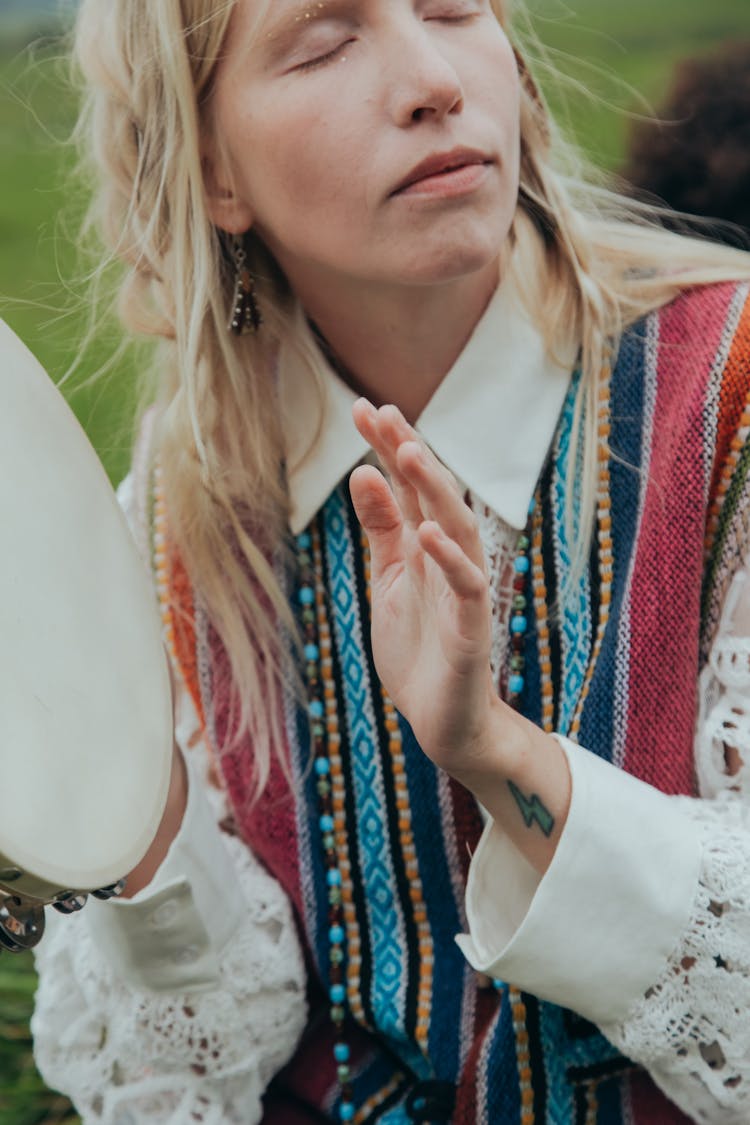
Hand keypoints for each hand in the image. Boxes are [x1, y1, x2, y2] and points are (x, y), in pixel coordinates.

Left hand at [349, 399, 510, 777]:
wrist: (442, 719)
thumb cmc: (417, 648)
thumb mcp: (389, 580)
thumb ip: (382, 530)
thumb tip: (363, 474)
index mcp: (423, 546)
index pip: (407, 487)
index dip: (387, 447)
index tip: (362, 406)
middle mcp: (447, 559)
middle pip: (432, 495)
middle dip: (408, 451)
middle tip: (381, 411)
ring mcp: (462, 591)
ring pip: (455, 528)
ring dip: (433, 491)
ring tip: (406, 451)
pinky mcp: (471, 629)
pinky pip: (466, 587)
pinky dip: (449, 559)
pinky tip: (427, 531)